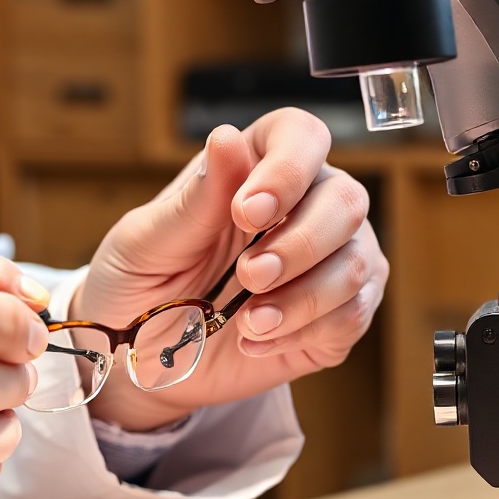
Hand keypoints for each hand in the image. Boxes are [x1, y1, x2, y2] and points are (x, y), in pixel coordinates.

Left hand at [74, 111, 386, 432]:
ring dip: (303, 296)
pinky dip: (304, 332)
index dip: (287, 169)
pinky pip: (352, 315)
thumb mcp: (147, 242)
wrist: (142, 361)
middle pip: (346, 199)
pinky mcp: (337, 315)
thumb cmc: (139, 284)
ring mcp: (330, 259)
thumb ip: (195, 198)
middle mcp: (305, 204)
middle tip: (248, 276)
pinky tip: (255, 340)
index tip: (247, 213)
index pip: (301, 137)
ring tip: (248, 322)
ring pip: (358, 261)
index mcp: (254, 167)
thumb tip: (226, 137)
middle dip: (299, 244)